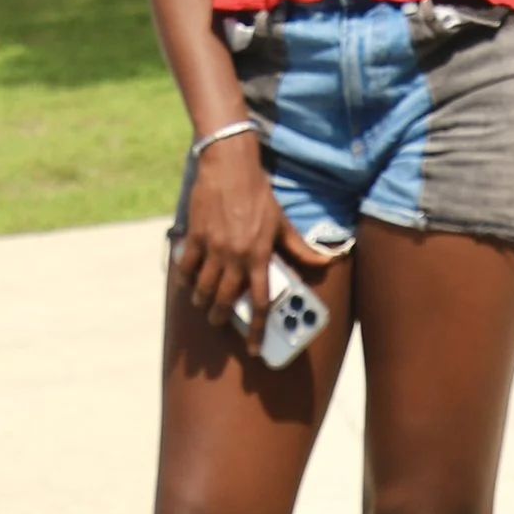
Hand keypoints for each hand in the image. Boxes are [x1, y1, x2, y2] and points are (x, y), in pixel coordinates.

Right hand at [170, 131, 334, 344]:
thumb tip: (328, 261)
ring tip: (202, 303)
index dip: (259, 330)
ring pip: (204, 288)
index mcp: (260, 256)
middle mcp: (236, 257)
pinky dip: (185, 278)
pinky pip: (186, 266)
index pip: (261, 303)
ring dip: (202, 301)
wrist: (229, 164)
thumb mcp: (281, 221)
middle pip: (226, 301)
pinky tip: (186, 281)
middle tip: (219, 320)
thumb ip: (301, 247)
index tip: (255, 348)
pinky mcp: (195, 236)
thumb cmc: (258, 193)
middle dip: (221, 317)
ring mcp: (213, 247)